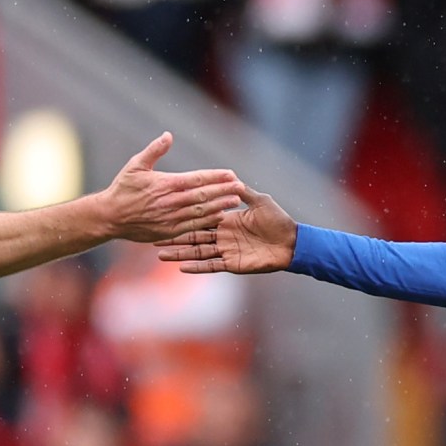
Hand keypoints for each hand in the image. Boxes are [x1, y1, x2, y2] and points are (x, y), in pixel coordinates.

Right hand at [97, 132, 247, 243]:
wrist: (110, 217)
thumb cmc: (122, 189)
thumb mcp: (136, 165)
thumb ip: (154, 150)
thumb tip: (168, 135)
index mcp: (166, 184)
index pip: (197, 178)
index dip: (216, 176)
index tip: (231, 174)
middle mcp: (171, 201)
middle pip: (204, 195)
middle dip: (224, 190)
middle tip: (240, 186)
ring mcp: (171, 218)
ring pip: (201, 211)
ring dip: (220, 205)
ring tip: (235, 201)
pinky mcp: (169, 231)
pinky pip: (193, 226)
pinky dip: (207, 221)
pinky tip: (219, 216)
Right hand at [156, 189, 296, 274]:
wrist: (292, 242)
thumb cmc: (279, 220)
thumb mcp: (260, 201)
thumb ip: (243, 192)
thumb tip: (232, 177)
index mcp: (227, 221)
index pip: (200, 218)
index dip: (183, 216)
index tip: (165, 213)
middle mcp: (223, 237)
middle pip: (193, 237)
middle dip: (173, 238)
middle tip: (153, 237)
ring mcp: (226, 251)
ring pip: (197, 252)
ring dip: (179, 254)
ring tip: (160, 254)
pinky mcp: (233, 264)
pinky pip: (211, 266)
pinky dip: (197, 267)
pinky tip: (181, 267)